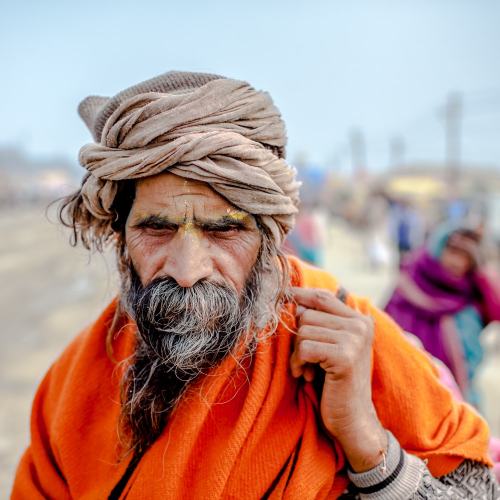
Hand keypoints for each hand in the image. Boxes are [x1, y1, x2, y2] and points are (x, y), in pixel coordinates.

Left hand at [290, 287, 386, 471]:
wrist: (353, 421)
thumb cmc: (335, 383)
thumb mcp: (329, 347)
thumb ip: (319, 323)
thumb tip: (293, 301)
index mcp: (359, 320)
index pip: (323, 297)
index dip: (300, 295)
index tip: (282, 295)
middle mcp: (360, 325)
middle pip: (307, 314)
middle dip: (298, 338)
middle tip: (306, 361)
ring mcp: (355, 339)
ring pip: (303, 331)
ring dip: (298, 354)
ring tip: (309, 370)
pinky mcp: (345, 356)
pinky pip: (305, 348)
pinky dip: (298, 363)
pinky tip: (307, 376)